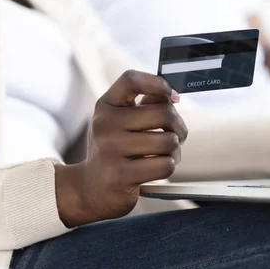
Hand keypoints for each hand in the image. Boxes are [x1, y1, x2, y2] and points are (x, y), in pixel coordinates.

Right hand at [55, 70, 186, 227]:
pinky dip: (168, 167)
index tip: (172, 96)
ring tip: (164, 154)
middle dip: (178, 126)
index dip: (158, 84)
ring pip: (168, 141)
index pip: (131, 80)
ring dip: (175, 150)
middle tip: (175, 135)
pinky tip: (156, 169)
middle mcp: (105, 124)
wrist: (91, 188)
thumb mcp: (121, 121)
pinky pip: (165, 165)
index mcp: (106, 105)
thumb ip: (145, 105)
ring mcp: (111, 150)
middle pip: (164, 113)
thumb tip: (170, 96)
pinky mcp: (121, 175)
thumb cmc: (114, 149)